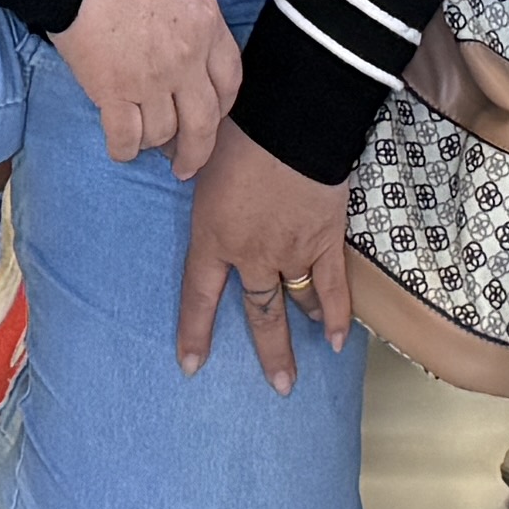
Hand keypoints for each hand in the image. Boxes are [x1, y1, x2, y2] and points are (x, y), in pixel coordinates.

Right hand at [49, 0, 240, 168]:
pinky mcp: (112, 91)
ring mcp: (151, 80)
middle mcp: (187, 61)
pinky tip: (120, 148)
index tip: (213, 115)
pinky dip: (124, 148)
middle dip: (197, 150)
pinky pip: (125, 137)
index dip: (222, 105)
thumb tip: (181, 24)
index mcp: (208, 26)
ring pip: (164, 133)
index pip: (230, 81)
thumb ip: (190, 7)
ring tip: (143, 144)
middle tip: (185, 164)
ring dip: (155, 143)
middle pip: (204, 123)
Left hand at [174, 123, 357, 390]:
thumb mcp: (199, 152)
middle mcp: (251, 255)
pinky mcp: (325, 241)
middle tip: (279, 386)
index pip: (198, 296)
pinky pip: (333, 287)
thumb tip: (171, 158)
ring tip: (301, 369)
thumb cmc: (240, 130)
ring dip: (299, 337)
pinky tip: (338, 339)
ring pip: (295, 304)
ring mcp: (291, 252)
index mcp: (213, 236)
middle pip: (258, 313)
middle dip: (269, 353)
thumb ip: (187, 168)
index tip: (191, 365)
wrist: (292, 121)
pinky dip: (337, 314)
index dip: (195, 333)